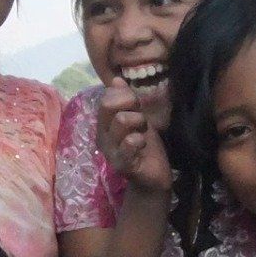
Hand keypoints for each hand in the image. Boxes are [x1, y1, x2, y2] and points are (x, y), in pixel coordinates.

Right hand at [97, 79, 172, 195]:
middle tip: (141, 120)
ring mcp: (109, 151)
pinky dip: (140, 140)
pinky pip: (130, 142)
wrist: (153, 177)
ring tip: (143, 134)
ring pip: (121, 120)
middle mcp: (102, 136)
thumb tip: (116, 79)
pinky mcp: (121, 164)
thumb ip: (127, 101)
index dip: (126, 96)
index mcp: (104, 124)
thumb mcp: (137, 118)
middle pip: (108, 104)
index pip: (106, 96)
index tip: (137, 108)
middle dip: (131, 106)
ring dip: (139, 123)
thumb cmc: (145, 147)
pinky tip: (143, 146)